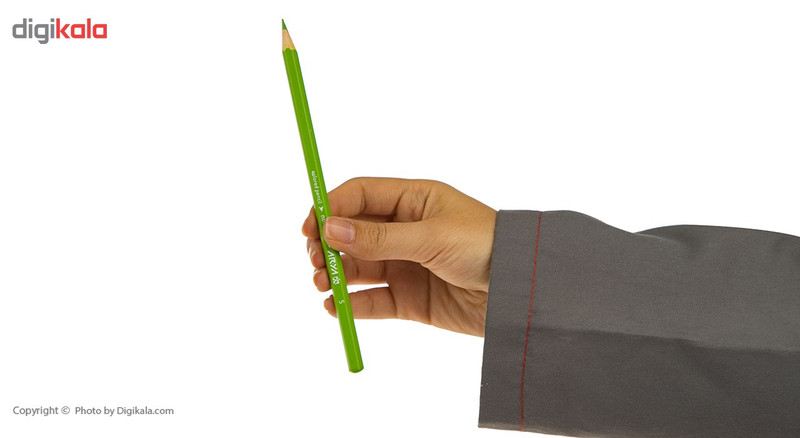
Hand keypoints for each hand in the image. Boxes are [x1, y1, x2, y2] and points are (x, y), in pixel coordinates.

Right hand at [302, 177, 496, 336]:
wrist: (523, 293)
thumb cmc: (486, 247)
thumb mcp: (431, 237)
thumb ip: (380, 238)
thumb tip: (330, 230)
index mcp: (413, 201)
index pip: (361, 195)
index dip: (331, 207)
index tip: (310, 227)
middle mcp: (406, 230)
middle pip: (353, 232)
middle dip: (328, 245)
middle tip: (315, 261)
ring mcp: (407, 265)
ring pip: (359, 267)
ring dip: (336, 274)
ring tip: (323, 284)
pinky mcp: (411, 299)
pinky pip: (374, 299)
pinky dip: (352, 304)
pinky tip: (335, 307)